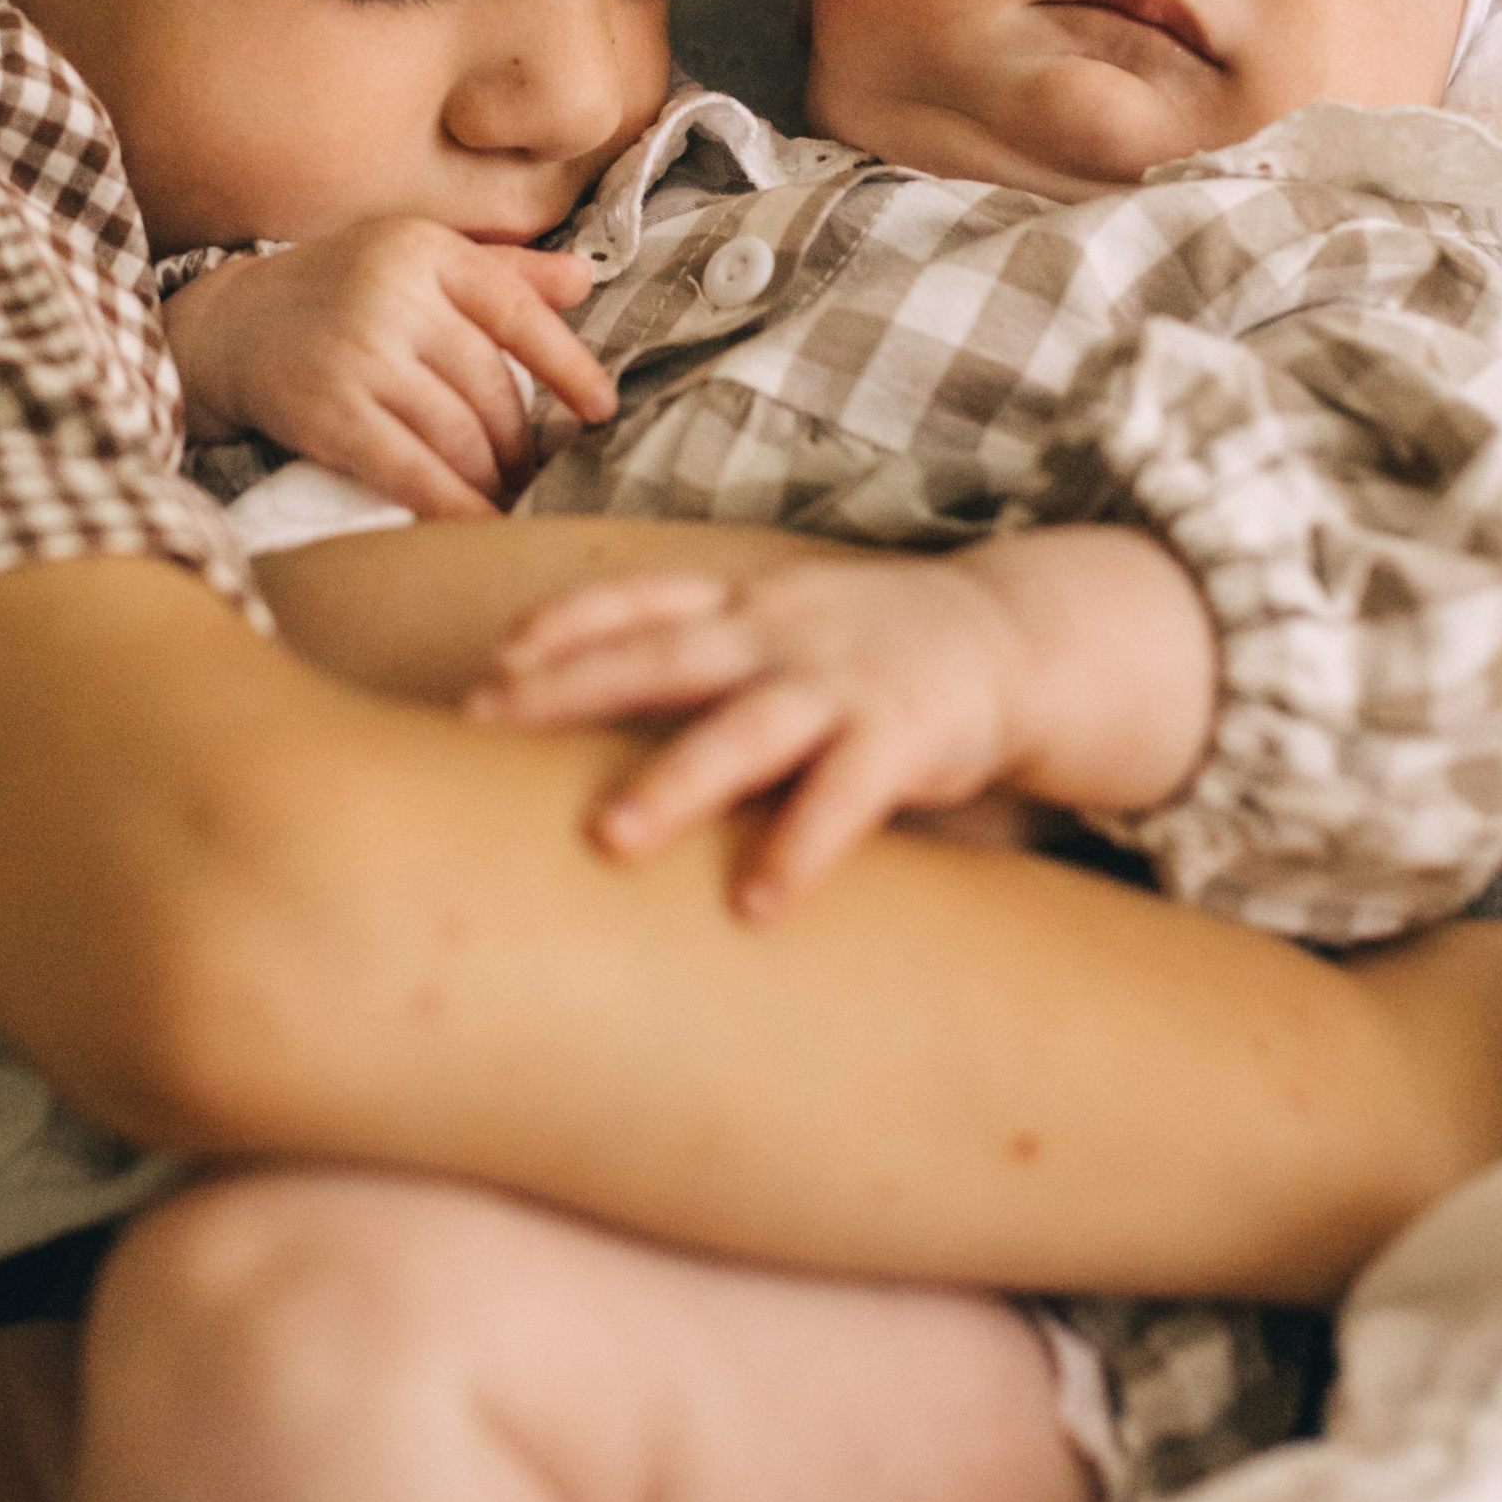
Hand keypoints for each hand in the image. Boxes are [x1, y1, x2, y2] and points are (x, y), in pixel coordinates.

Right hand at [165, 220, 614, 521]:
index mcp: (425, 251)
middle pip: (490, 386)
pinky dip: (453, 506)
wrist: (227, 325)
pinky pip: (412, 471)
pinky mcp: (329, 413)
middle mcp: (394, 296)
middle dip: (519, 441)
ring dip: (490, 478)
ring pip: (458, 434)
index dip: (569, 365)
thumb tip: (586, 278)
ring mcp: (359, 355)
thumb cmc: (339, 292)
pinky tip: (476, 524)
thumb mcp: (415, 258)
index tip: (602, 410)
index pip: (516, 309)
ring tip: (502, 497)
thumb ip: (501, 270)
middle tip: (532, 473)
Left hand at [474, 527, 1216, 916]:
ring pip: (747, 726)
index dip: (565, 622)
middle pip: (664, 651)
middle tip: (485, 719)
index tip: (493, 660)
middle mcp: (783, 634)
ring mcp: (843, 683)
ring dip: (676, 780)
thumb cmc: (871, 651)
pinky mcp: (906, 737)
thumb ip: (707, 663)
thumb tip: (582, 722)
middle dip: (571, 684)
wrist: (1016, 640)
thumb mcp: (785, 630)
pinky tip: (759, 905)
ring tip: (610, 840)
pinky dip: (802, 848)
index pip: (642, 596)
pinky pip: (845, 796)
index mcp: (749, 605)